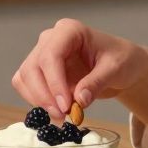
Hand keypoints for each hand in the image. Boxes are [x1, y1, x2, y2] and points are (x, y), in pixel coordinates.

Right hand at [11, 18, 147, 121]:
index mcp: (70, 30)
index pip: (51, 55)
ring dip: (38, 100)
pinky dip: (37, 101)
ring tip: (62, 116)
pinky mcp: (40, 70)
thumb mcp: (116, 69)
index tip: (65, 106)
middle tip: (62, 116)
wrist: (122, 65)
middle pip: (33, 67)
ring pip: (25, 78)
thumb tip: (79, 101)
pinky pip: (26, 86)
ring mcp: (42, 53)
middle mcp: (51, 39)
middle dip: (44, 95)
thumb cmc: (121, 59)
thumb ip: (97, 82)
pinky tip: (55, 111)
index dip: (54, 83)